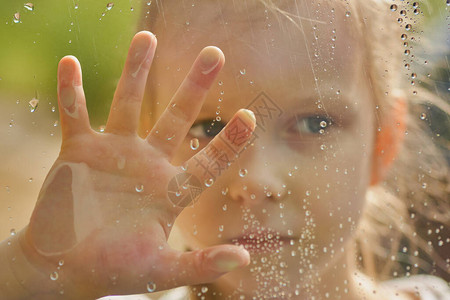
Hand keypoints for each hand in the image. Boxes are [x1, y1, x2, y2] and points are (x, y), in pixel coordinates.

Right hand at [19, 31, 254, 298]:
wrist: (67, 266)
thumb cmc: (115, 271)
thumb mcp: (160, 271)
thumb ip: (199, 266)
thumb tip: (243, 258)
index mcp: (170, 190)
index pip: (207, 162)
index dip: (229, 141)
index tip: (251, 116)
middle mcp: (147, 163)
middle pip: (176, 118)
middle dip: (195, 87)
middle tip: (216, 53)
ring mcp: (113, 153)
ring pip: (128, 104)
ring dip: (136, 72)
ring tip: (147, 36)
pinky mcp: (79, 150)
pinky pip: (74, 113)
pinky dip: (71, 91)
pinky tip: (71, 64)